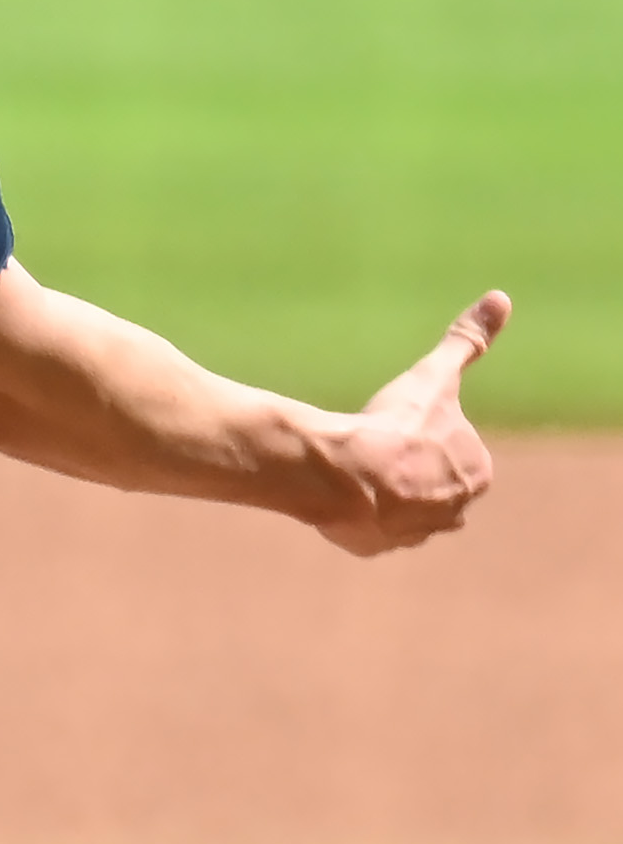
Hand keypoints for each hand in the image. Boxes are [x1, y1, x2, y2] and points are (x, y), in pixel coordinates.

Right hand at [313, 292, 509, 556]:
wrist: (344, 475)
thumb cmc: (394, 426)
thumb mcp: (433, 377)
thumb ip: (467, 341)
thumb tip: (500, 298)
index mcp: (476, 474)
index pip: (458, 452)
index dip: (428, 434)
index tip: (404, 426)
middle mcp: (453, 511)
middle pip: (433, 483)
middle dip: (409, 467)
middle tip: (379, 444)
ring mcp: (414, 533)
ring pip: (403, 510)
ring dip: (385, 493)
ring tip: (358, 468)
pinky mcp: (376, 546)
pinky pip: (370, 528)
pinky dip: (358, 513)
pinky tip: (343, 490)